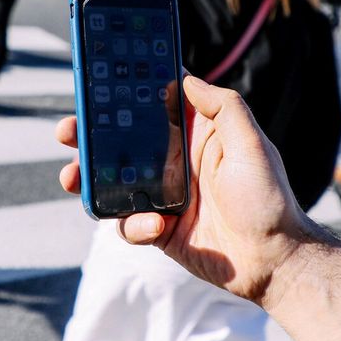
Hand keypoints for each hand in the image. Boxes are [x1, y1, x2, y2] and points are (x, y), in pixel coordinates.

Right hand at [58, 75, 314, 305]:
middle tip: (67, 132)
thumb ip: (222, 107)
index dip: (122, 98)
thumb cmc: (269, 199)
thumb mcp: (251, 144)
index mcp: (194, 136)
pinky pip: (128, 223)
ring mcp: (164, 196)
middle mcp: (175, 162)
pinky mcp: (159, 229)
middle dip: (89, 137)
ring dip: (88, 179)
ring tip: (73, 178)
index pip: (151, 108)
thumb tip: (185, 79)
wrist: (273, 261)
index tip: (96, 90)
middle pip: (121, 144)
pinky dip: (132, 224)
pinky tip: (153, 226)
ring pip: (113, 183)